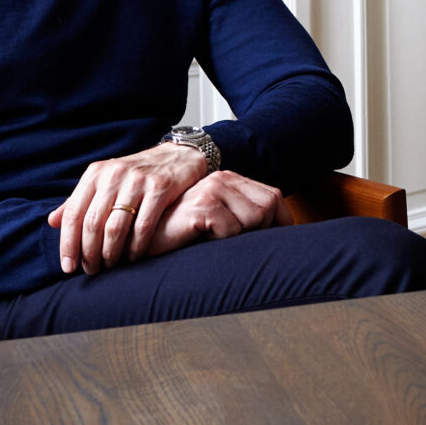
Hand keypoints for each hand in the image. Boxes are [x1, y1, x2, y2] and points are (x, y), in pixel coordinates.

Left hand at [49, 143, 208, 275]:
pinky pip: (143, 226)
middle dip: (89, 253)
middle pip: (93, 223)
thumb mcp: (105, 181)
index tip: (68, 267)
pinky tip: (133, 257)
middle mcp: (113, 175)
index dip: (68, 243)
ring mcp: (137, 181)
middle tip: (91, 271)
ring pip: (116, 227)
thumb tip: (52, 222)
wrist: (178, 157)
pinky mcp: (160, 188)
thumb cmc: (135, 175)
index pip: (74, 213)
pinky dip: (136, 247)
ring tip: (110, 266)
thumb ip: (79, 201)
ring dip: (111, 253)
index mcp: (95, 174)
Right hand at [146, 169, 285, 252]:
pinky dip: (223, 242)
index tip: (276, 242)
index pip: (274, 196)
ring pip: (255, 218)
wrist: (144, 239)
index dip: (281, 221)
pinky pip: (233, 230)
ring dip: (241, 238)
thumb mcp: (218, 221)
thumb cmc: (182, 235)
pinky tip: (204, 241)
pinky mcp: (202, 206)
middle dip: (263, 231)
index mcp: (230, 180)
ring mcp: (211, 190)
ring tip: (218, 241)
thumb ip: (243, 217)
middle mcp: (223, 179)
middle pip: (269, 206)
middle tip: (240, 244)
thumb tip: (281, 233)